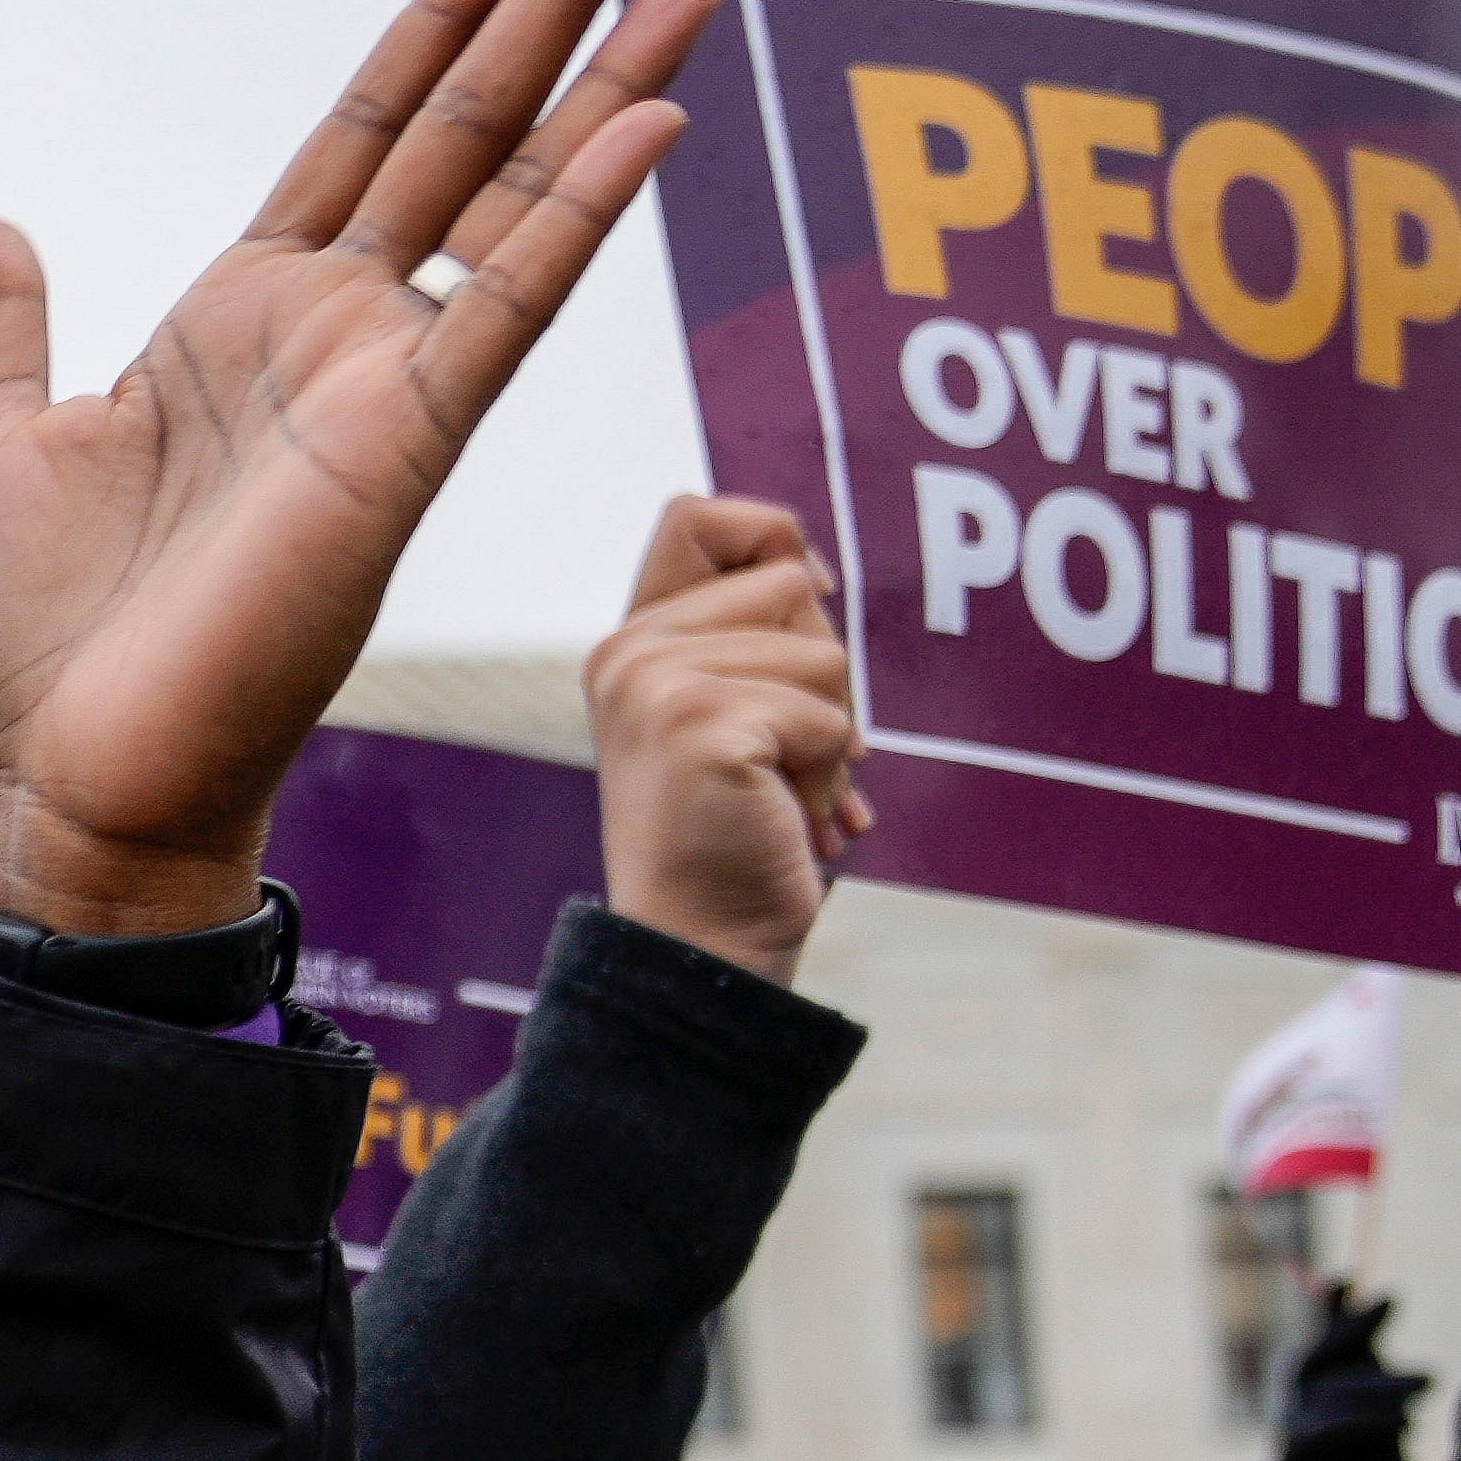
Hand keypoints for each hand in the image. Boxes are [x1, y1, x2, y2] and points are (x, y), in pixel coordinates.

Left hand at [0, 0, 719, 939]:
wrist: (61, 772)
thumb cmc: (30, 640)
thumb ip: (1, 326)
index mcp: (240, 318)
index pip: (365, 134)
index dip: (439, 27)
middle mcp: (333, 336)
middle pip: (468, 133)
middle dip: (556, 11)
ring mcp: (381, 388)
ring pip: (516, 196)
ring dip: (605, 80)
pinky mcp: (403, 451)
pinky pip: (508, 310)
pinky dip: (578, 214)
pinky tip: (653, 121)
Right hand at [583, 498, 869, 984]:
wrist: (704, 944)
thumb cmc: (736, 834)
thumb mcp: (735, 712)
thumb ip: (752, 635)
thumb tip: (810, 568)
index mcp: (630, 642)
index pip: (698, 515)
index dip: (771, 540)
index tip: (806, 607)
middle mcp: (629, 652)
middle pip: (787, 583)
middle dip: (818, 670)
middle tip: (784, 755)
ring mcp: (657, 684)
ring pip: (822, 652)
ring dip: (830, 735)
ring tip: (784, 794)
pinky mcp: (700, 723)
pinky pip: (828, 714)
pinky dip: (831, 777)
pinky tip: (787, 817)